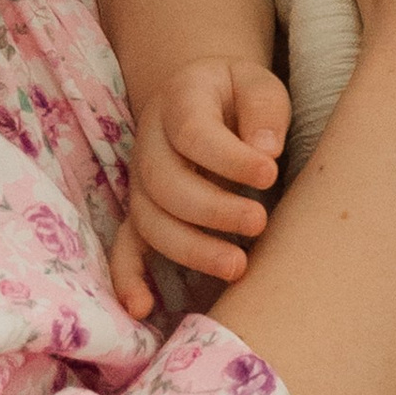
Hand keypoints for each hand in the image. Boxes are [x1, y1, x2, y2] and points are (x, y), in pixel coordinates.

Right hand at [111, 59, 292, 320]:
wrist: (204, 99)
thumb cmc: (239, 96)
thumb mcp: (260, 85)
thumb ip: (264, 111)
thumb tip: (265, 151)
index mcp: (179, 101)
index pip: (193, 132)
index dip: (229, 158)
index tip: (270, 172)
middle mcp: (150, 144)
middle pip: (165, 184)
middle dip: (213, 210)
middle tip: (259, 222)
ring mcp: (141, 182)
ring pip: (151, 221)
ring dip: (191, 248)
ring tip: (239, 266)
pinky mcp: (142, 214)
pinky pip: (125, 247)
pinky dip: (128, 279)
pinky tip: (142, 309)